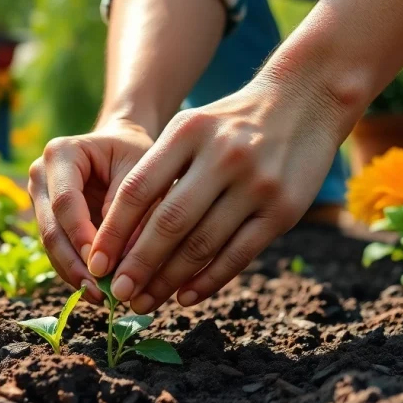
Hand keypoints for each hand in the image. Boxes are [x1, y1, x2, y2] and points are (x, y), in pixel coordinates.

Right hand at [28, 121, 153, 303]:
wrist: (122, 146)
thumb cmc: (135, 154)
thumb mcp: (140, 171)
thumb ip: (130, 210)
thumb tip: (126, 261)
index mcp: (60, 153)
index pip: (65, 202)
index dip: (81, 236)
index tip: (102, 266)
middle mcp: (40, 175)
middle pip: (51, 227)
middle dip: (74, 263)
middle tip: (99, 292)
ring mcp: (39, 198)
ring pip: (50, 244)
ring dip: (73, 273)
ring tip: (100, 298)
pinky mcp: (46, 219)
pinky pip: (57, 250)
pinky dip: (75, 271)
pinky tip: (96, 291)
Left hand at [87, 80, 342, 313]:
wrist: (307, 100)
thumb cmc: (232, 123)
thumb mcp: (190, 127)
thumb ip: (156, 170)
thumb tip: (119, 236)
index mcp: (188, 133)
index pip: (138, 190)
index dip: (113, 232)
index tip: (96, 262)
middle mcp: (222, 158)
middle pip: (168, 223)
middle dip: (138, 265)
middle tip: (118, 292)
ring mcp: (256, 185)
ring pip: (201, 245)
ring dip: (168, 281)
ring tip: (145, 302)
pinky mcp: (284, 211)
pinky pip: (238, 255)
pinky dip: (208, 281)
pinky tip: (185, 297)